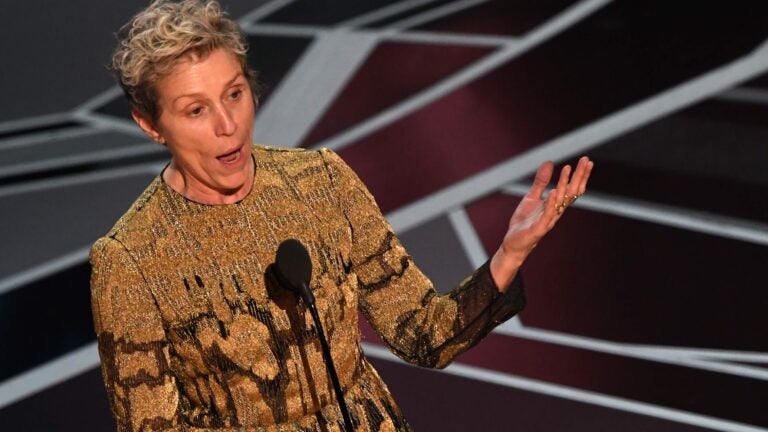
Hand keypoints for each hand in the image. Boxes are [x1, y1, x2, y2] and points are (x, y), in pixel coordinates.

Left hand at [489, 156, 593, 289]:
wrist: (514, 242)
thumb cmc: (525, 221)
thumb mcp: (532, 197)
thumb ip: (541, 181)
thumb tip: (549, 162)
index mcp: (555, 204)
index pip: (572, 188)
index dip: (580, 175)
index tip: (587, 161)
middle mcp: (556, 211)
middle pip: (571, 192)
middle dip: (579, 176)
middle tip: (586, 160)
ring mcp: (548, 219)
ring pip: (561, 201)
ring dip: (565, 184)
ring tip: (568, 168)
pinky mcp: (539, 228)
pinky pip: (548, 215)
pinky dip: (551, 203)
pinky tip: (554, 191)